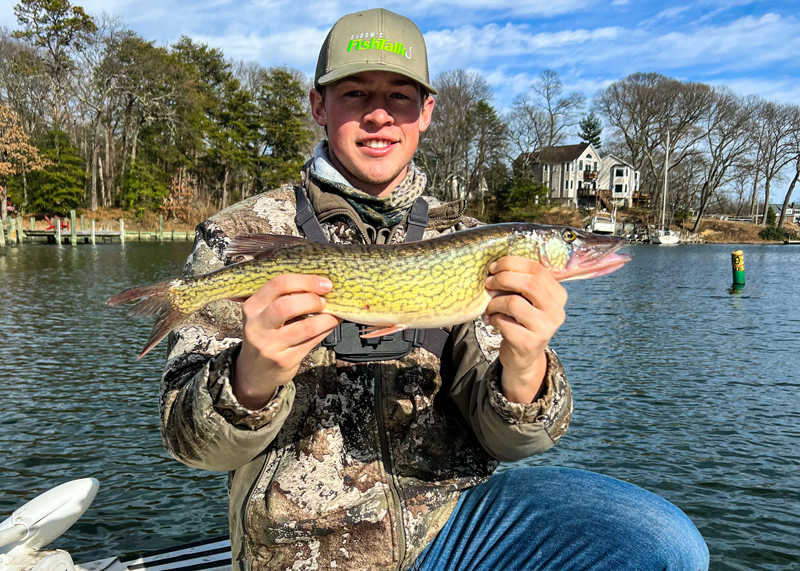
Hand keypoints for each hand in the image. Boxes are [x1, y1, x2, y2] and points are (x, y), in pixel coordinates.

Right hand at [234, 274, 341, 409]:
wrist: (256, 370)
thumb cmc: (266, 334)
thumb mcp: (265, 313)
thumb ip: (285, 298)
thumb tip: (320, 284)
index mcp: (253, 306)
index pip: (278, 284)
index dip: (305, 281)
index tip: (324, 283)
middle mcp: (258, 326)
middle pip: (287, 306)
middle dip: (312, 300)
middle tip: (325, 301)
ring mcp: (271, 345)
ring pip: (306, 327)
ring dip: (326, 318)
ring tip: (333, 314)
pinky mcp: (285, 360)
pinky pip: (312, 341)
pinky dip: (326, 330)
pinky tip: (330, 324)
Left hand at [484, 256, 567, 403]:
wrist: (524, 356)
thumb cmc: (522, 321)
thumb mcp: (528, 300)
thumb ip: (521, 282)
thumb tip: (496, 265)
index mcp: (558, 294)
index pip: (537, 269)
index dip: (512, 263)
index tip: (494, 267)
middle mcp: (556, 311)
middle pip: (529, 283)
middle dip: (503, 279)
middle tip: (488, 283)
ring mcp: (545, 328)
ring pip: (513, 302)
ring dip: (495, 302)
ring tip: (490, 307)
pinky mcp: (529, 343)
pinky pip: (504, 322)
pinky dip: (493, 319)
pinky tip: (493, 322)